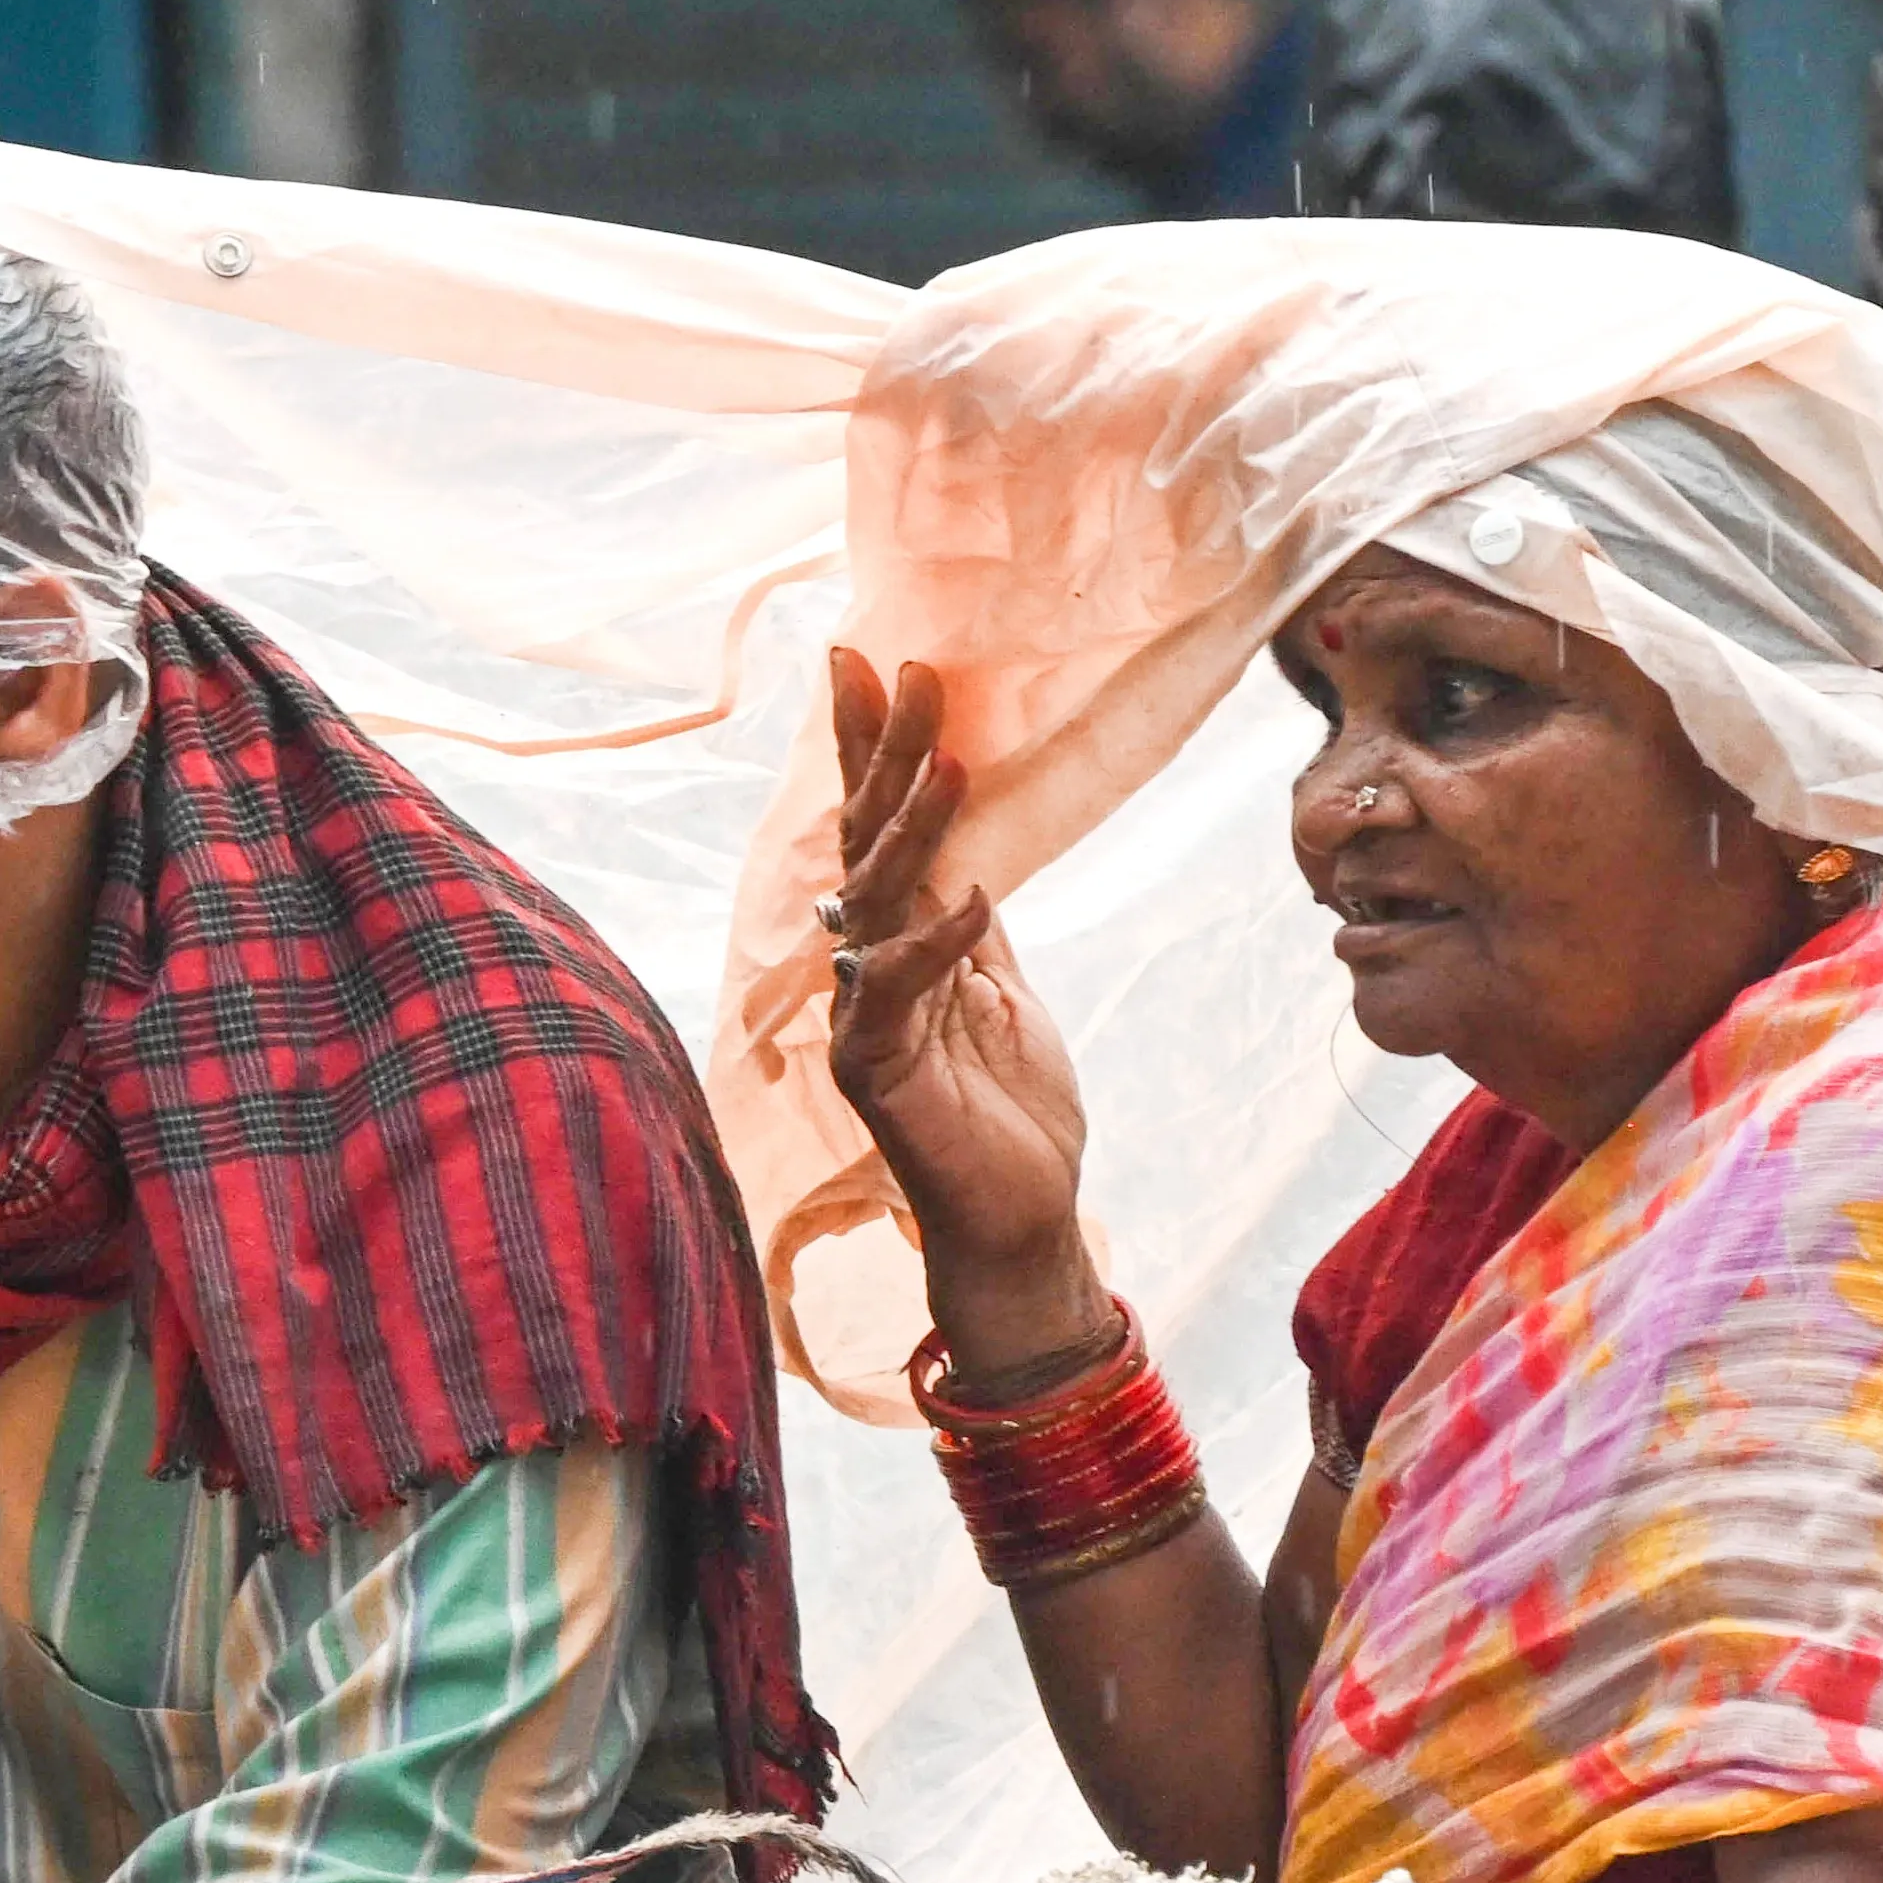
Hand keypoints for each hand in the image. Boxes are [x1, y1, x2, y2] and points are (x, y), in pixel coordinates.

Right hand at [822, 655, 1107, 1363]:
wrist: (1019, 1221)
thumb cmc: (1011, 1114)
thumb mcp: (1004, 993)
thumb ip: (972, 926)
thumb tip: (966, 849)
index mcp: (899, 944)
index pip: (878, 828)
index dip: (874, 748)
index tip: (872, 661)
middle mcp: (868, 971)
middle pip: (866, 845)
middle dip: (882, 756)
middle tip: (903, 669)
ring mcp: (864, 1020)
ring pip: (877, 906)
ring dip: (914, 830)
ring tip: (951, 758)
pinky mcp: (876, 1076)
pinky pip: (899, 997)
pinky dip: (939, 948)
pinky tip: (975, 898)